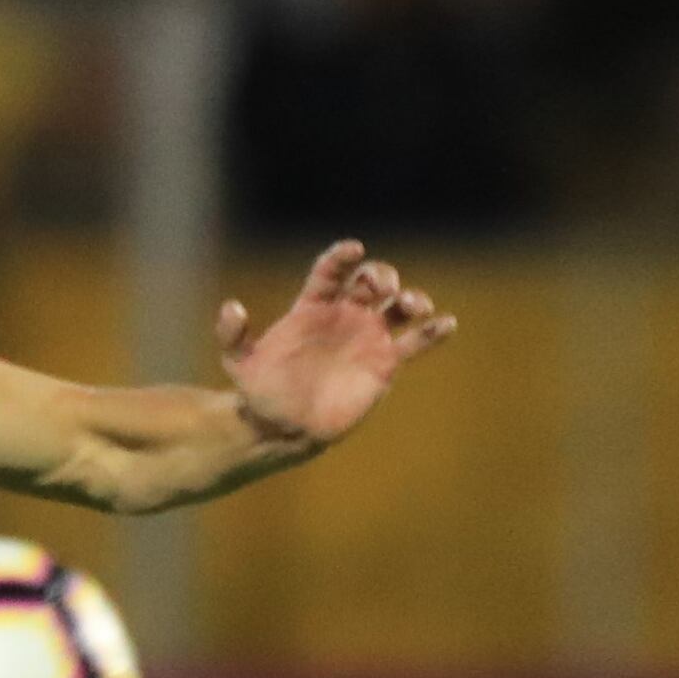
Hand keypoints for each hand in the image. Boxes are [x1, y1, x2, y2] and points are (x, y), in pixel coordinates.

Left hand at [216, 241, 454, 449]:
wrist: (284, 427)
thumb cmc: (261, 391)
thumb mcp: (238, 363)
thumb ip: (232, 335)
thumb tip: (231, 307)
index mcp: (313, 307)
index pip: (332, 271)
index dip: (343, 256)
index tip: (352, 250)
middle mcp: (345, 314)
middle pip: (372, 280)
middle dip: (382, 275)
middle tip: (382, 288)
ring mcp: (368, 335)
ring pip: (399, 305)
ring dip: (411, 298)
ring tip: (413, 307)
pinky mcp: (386, 361)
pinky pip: (417, 341)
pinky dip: (435, 331)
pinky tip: (447, 324)